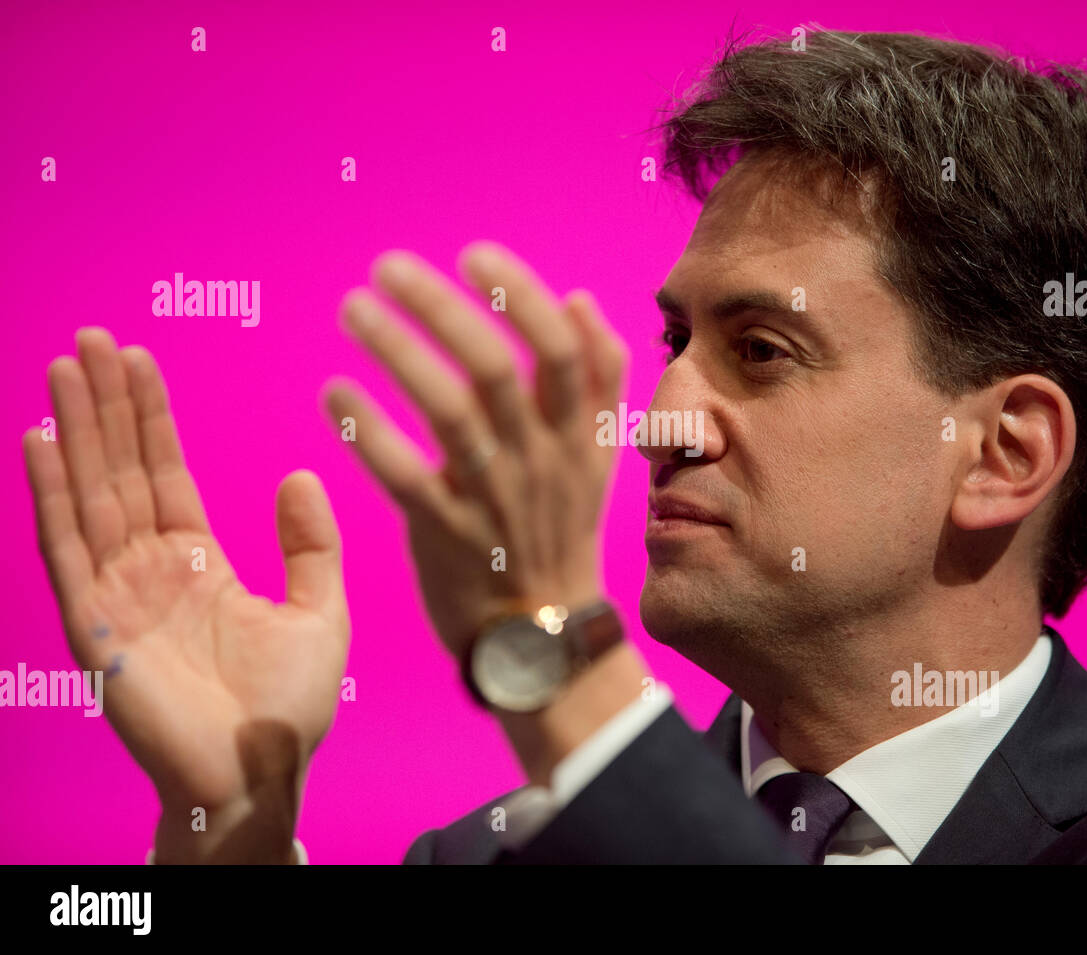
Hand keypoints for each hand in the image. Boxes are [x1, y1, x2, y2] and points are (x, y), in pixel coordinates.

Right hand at [23, 328, 349, 861]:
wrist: (260, 773)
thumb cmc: (288, 706)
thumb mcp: (319, 611)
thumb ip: (311, 545)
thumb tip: (299, 474)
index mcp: (198, 564)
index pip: (165, 475)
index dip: (150, 419)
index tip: (139, 360)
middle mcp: (150, 571)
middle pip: (120, 472)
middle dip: (107, 407)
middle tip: (92, 339)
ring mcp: (119, 596)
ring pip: (91, 496)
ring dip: (77, 433)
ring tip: (66, 368)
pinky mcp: (98, 627)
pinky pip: (68, 551)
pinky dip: (52, 497)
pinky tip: (42, 443)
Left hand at [325, 243, 626, 660]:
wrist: (542, 632)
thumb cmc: (561, 528)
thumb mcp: (598, 456)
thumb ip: (600, 378)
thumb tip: (579, 297)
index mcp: (578, 434)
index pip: (561, 349)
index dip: (520, 295)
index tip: (473, 254)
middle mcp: (539, 460)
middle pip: (495, 370)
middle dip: (442, 308)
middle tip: (387, 266)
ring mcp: (492, 499)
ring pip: (447, 414)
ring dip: (397, 352)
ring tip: (353, 308)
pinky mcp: (445, 535)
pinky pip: (403, 477)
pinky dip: (367, 432)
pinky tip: (333, 392)